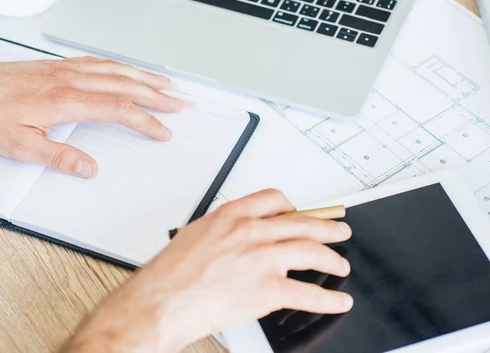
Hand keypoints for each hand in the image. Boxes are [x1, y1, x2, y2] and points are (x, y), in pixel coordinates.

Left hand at [0, 56, 183, 177]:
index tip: (162, 131)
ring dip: (145, 77)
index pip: (119, 110)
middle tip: (180, 103)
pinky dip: (121, 65)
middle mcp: (72, 80)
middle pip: (126, 85)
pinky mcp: (60, 65)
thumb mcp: (21, 147)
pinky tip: (129, 70)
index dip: (146, 121)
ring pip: (116, 70)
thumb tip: (89, 169)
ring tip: (167, 84)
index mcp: (67, 101)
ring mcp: (67, 69)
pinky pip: (99, 61)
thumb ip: (59, 157)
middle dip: (157, 95)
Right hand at [63, 189, 353, 352]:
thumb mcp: (195, 234)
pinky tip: (337, 300)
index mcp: (232, 215)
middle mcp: (251, 231)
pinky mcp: (267, 289)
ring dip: (332, 259)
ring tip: (341, 264)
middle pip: (302, 223)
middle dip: (326, 227)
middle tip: (339, 231)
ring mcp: (262, 259)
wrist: (161, 301)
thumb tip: (236, 236)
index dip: (294, 207)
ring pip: (311, 252)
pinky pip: (309, 292)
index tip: (301, 213)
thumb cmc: (169, 273)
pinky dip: (328, 299)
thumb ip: (223, 230)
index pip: (275, 200)